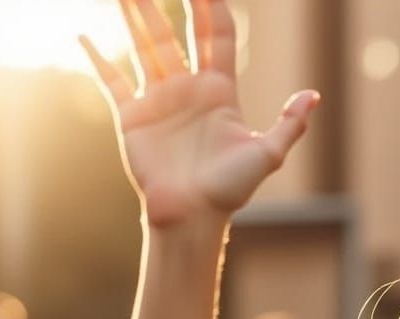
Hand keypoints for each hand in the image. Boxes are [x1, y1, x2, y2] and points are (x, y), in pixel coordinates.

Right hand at [82, 0, 318, 226]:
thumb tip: (314, 96)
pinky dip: (97, 60)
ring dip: (134, 15)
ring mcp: (160, 101)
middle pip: (175, 33)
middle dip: (169, 1)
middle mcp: (188, 90)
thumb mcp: (268, 154)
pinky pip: (112, 81)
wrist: (194, 216)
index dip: (212, 6)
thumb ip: (290, 124)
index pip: (216, 36)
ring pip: (144, 47)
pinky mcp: (133, 117)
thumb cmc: (230, 189)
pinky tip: (85, 37)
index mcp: (220, 93)